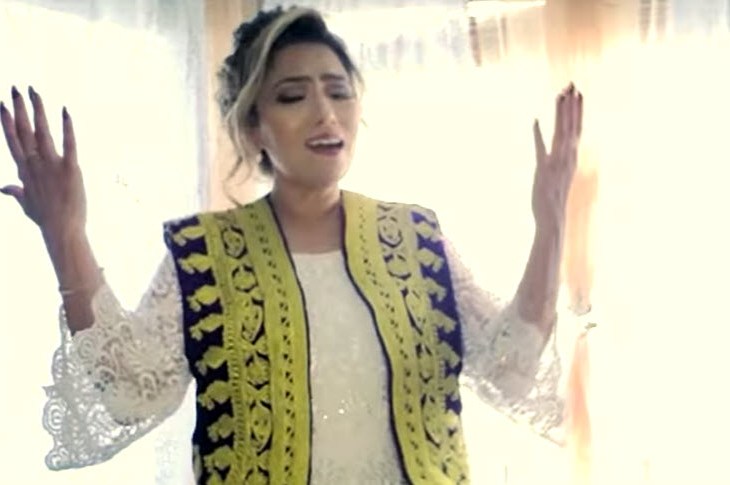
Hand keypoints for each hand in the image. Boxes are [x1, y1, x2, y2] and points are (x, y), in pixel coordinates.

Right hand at [1, 86, 85, 240]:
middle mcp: (35, 164)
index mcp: (24, 170)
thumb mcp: (26, 203)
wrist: (62, 230)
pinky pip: (69, 144)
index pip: (12, 140)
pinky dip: (67, 127)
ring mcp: (52, 165)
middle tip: (15, 88)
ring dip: (38, 111)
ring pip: (42, 132)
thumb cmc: (45, 218)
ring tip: (34, 92)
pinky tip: (65, 111)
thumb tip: (3, 188)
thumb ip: (15, 191)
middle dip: (19, 109)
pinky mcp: (70, 169)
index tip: (1, 104)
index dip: (6, 121)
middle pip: (24, 131)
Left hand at [532, 83, 582, 230]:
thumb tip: (562, 147)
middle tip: (572, 85)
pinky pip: (541, 148)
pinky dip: (538, 134)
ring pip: (560, 132)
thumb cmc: (554, 198)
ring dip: (560, 113)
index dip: (577, 110)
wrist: (552, 218)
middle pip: (571, 126)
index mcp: (572, 157)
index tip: (578, 93)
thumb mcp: (560, 174)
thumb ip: (562, 159)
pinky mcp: (543, 169)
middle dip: (571, 105)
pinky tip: (535, 120)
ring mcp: (556, 162)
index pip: (577, 128)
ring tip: (561, 94)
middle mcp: (567, 157)